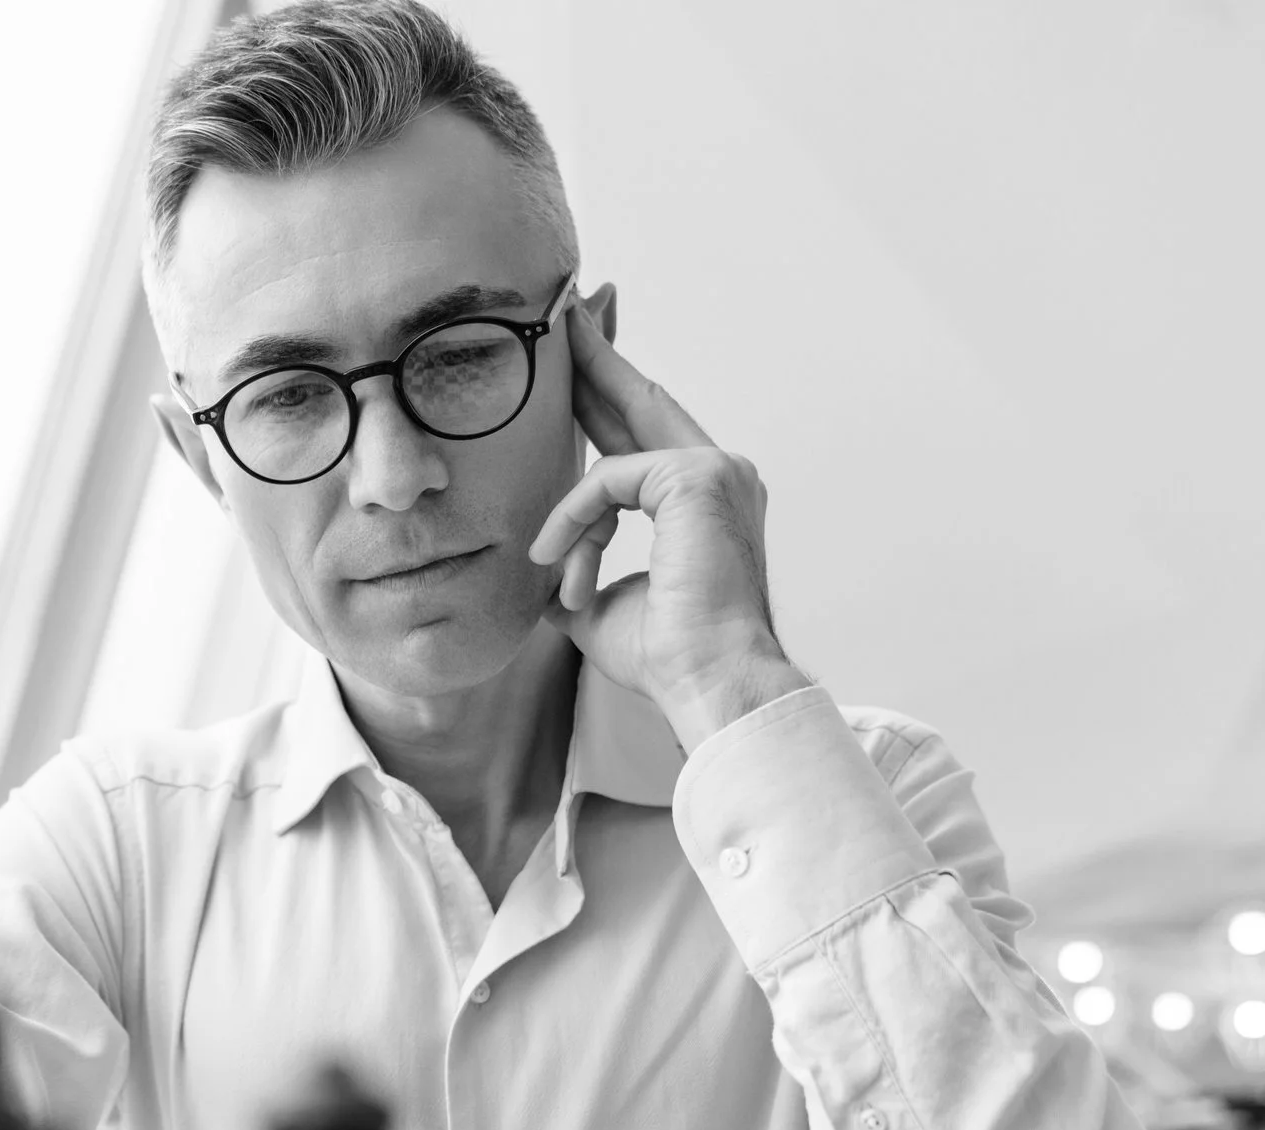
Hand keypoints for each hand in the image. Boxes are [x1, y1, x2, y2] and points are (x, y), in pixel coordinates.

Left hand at [529, 286, 808, 741]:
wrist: (710, 686)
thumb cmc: (669, 660)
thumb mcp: (602, 606)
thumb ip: (580, 568)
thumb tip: (544, 572)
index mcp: (704, 501)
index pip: (645, 430)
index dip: (607, 387)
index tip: (580, 345)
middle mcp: (719, 474)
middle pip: (640, 400)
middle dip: (594, 356)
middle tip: (563, 309)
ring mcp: (715, 470)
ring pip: (614, 451)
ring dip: (569, 499)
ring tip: (550, 546)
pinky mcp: (697, 478)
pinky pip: (606, 479)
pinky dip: (574, 519)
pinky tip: (558, 562)